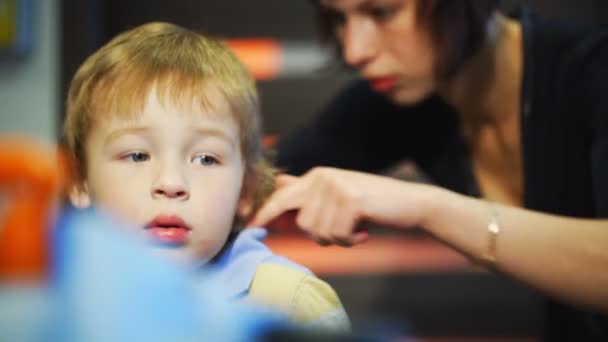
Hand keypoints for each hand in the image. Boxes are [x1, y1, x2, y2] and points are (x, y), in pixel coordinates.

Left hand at [248, 167, 437, 245]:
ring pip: (318, 232)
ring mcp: (336, 186)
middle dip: (316, 234)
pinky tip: (364, 230)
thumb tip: (279, 194)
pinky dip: (351, 240)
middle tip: (341, 235)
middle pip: (299, 219)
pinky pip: (337, 235)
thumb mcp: (337, 197)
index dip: (261, 213)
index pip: (280, 196)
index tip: (244, 227)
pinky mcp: (350, 200)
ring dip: (338, 239)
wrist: (411, 202)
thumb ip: (310, 196)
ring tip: (356, 229)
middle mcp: (322, 177)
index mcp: (316, 176)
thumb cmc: (372, 205)